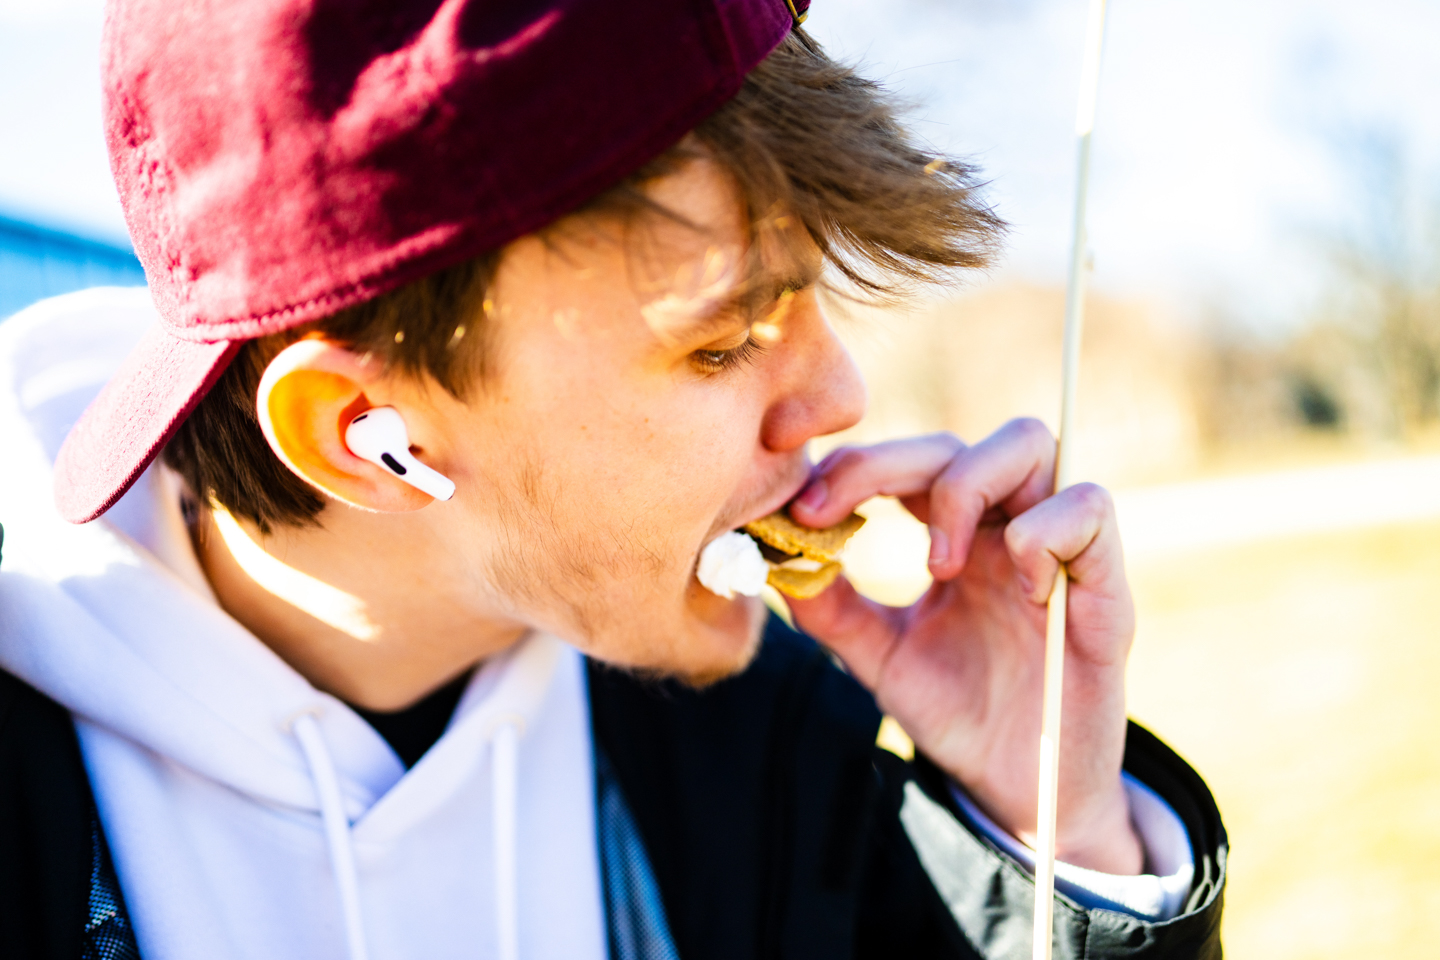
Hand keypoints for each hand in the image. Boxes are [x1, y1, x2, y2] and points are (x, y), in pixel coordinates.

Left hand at [787, 419, 1142, 874]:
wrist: (1019, 790)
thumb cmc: (959, 714)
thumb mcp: (880, 658)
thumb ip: (831, 607)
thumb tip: (777, 556)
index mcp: (959, 533)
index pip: (911, 459)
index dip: (856, 465)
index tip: (802, 508)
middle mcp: (1008, 525)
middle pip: (960, 440)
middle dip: (887, 464)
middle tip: (838, 518)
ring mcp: (1059, 548)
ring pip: (1028, 444)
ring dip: (965, 489)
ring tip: (940, 568)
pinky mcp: (1105, 585)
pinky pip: (1089, 508)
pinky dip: (1042, 534)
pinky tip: (1018, 591)